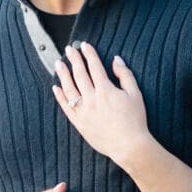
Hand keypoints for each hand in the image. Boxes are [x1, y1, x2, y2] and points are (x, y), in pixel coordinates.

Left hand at [53, 42, 149, 166]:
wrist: (129, 145)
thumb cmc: (135, 120)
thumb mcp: (135, 94)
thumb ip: (125, 75)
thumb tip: (116, 60)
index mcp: (106, 90)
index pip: (95, 67)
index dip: (89, 54)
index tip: (84, 45)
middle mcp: (92, 99)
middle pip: (80, 74)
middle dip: (74, 60)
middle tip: (69, 49)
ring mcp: (83, 111)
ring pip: (69, 88)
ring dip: (63, 74)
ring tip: (58, 64)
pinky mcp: (79, 123)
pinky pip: (66, 107)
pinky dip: (60, 96)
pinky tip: (56, 87)